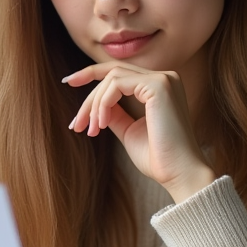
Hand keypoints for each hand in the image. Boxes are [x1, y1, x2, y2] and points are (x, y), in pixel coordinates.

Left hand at [63, 62, 215, 203]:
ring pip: (112, 78)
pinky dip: (103, 103)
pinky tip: (101, 124)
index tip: (67, 82)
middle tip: (75, 124)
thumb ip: (115, 114)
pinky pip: (117, 84)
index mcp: (159, 87)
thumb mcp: (129, 131)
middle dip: (88, 98)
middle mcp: (164, 78)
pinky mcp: (158, 86)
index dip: (91, 74)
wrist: (179, 173)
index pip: (119, 73)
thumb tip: (96, 105)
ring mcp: (163, 79)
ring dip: (94, 104)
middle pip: (112, 74)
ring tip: (90, 130)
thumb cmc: (158, 158)